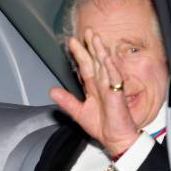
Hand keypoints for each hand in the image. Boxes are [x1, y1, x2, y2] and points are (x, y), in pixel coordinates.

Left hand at [50, 30, 138, 156]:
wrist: (115, 139)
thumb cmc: (103, 126)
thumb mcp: (79, 113)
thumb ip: (67, 101)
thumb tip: (52, 91)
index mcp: (94, 88)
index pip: (86, 66)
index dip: (79, 54)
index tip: (72, 42)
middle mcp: (103, 85)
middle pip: (96, 61)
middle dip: (91, 46)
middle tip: (87, 31)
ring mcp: (111, 88)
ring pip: (105, 66)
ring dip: (100, 52)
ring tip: (96, 39)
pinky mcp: (118, 96)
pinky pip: (115, 80)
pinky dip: (111, 69)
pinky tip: (107, 59)